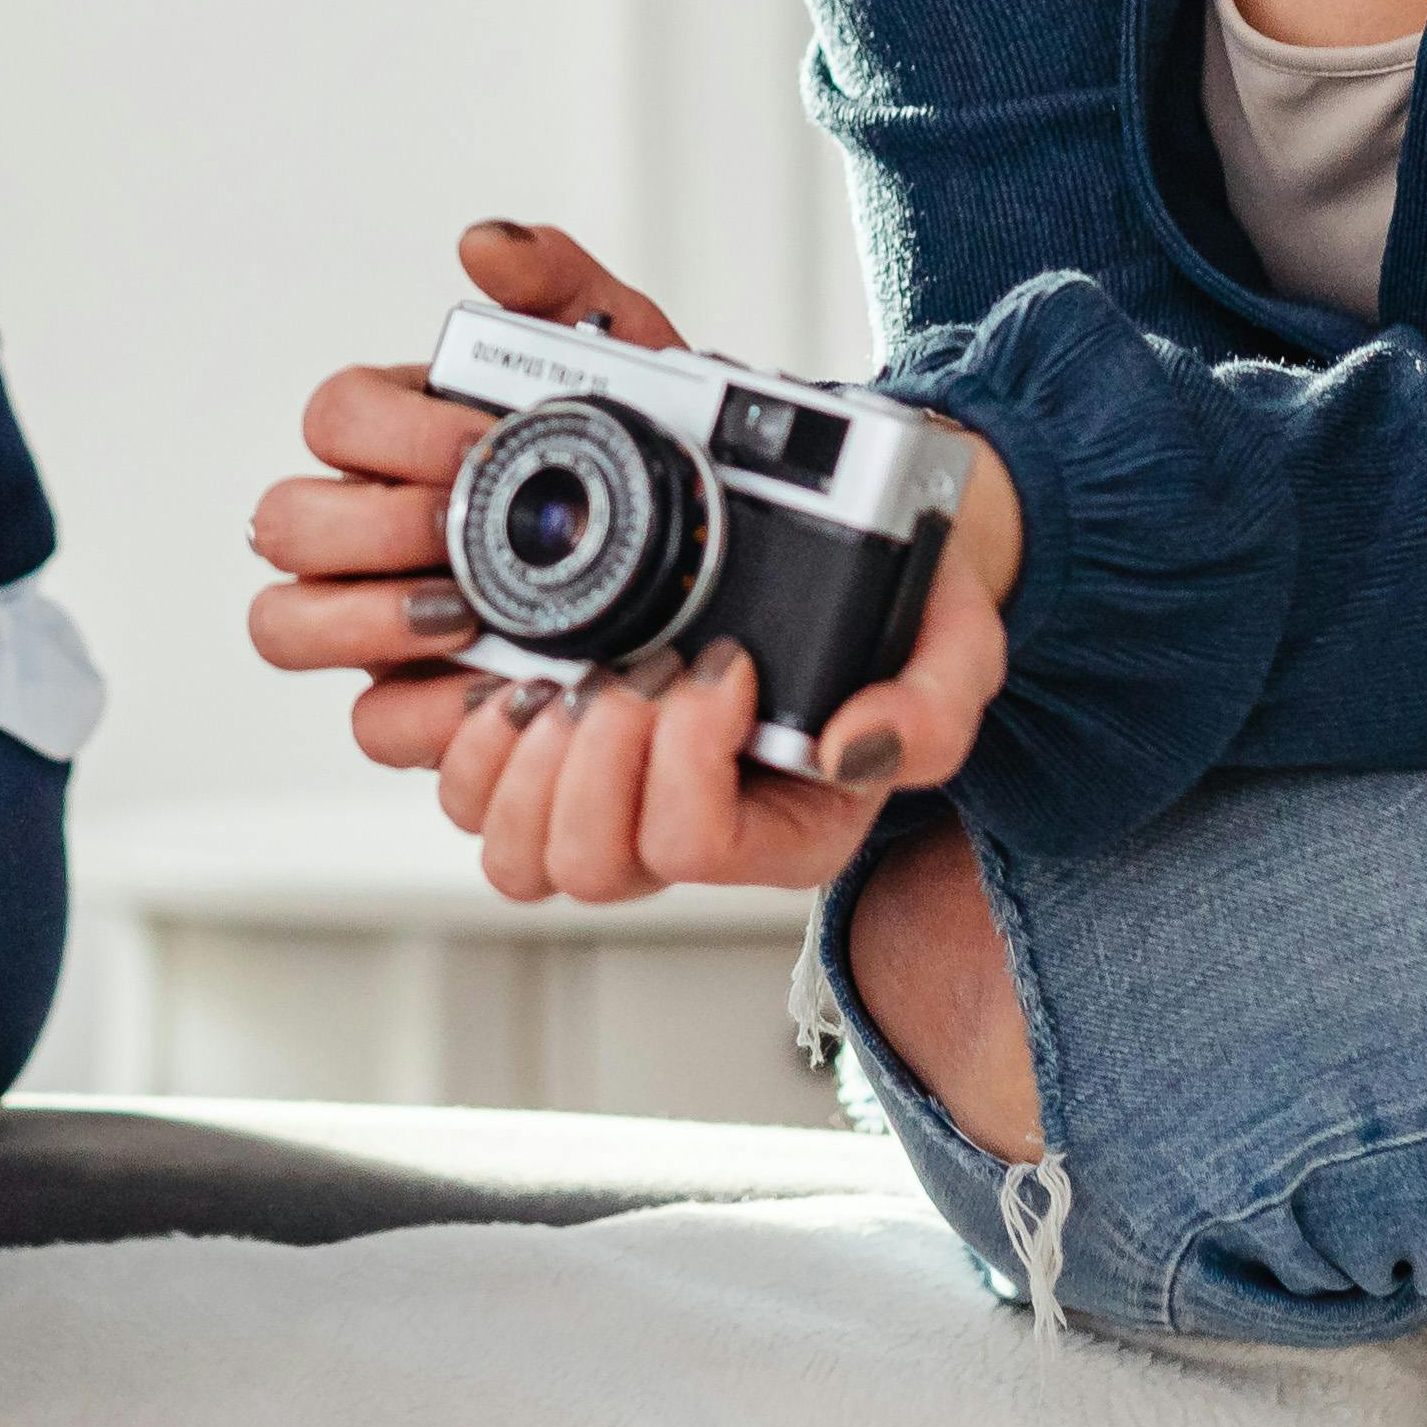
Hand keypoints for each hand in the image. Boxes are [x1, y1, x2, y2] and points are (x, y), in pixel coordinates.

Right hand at [246, 221, 690, 772]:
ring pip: (285, 622)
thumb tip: (482, 248)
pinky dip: (422, 712)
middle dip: (370, 526)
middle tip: (460, 530)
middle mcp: (369, 529)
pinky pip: (370, 722)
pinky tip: (494, 685)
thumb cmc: (651, 462)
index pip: (334, 416)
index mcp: (401, 436)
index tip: (476, 447)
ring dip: (363, 620)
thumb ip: (561, 285)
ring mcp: (378, 620)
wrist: (725, 563)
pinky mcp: (416, 702)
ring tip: (461, 613)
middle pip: (284, 521)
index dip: (390, 433)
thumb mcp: (630, 360)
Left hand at [423, 459, 1016, 904]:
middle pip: (589, 865)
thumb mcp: (955, 651)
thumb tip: (852, 746)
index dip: (687, 756)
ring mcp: (611, 805)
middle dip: (597, 755)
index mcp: (785, 838)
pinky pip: (471, 801)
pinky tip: (515, 681)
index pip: (694, 847)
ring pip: (517, 855)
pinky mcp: (552, 760)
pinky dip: (472, 741)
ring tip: (569, 680)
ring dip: (527, 759)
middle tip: (636, 669)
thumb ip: (931, 712)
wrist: (852, 561)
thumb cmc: (896, 618)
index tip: (725, 662)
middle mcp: (689, 840)